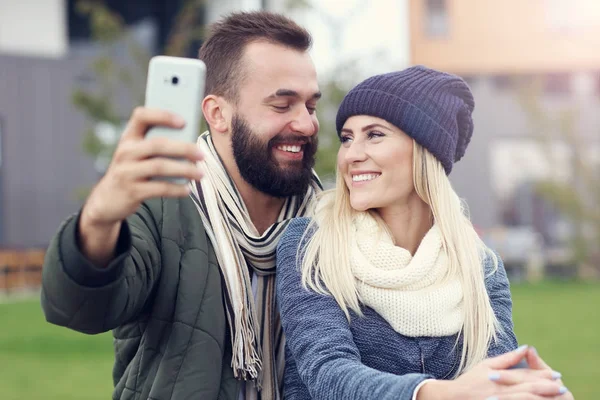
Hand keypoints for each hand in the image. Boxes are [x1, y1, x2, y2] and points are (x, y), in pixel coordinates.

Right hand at [78, 107, 203, 265]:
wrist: (107, 200)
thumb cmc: (132, 171)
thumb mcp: (137, 154)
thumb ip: (156, 145)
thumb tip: (191, 143)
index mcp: (128, 138)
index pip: (141, 116)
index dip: (162, 116)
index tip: (184, 121)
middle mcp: (125, 152)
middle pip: (157, 144)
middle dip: (183, 148)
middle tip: (202, 155)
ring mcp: (126, 172)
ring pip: (160, 167)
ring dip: (184, 170)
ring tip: (200, 174)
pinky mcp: (131, 191)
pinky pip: (159, 188)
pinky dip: (176, 189)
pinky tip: (187, 189)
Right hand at [417, 346, 568, 399]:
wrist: (452, 397)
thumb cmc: (470, 381)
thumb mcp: (486, 365)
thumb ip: (506, 359)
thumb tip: (524, 348)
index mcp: (499, 378)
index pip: (524, 375)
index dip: (541, 375)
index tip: (556, 375)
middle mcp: (500, 390)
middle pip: (527, 388)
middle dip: (545, 387)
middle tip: (561, 387)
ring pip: (524, 399)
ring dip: (539, 397)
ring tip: (555, 396)